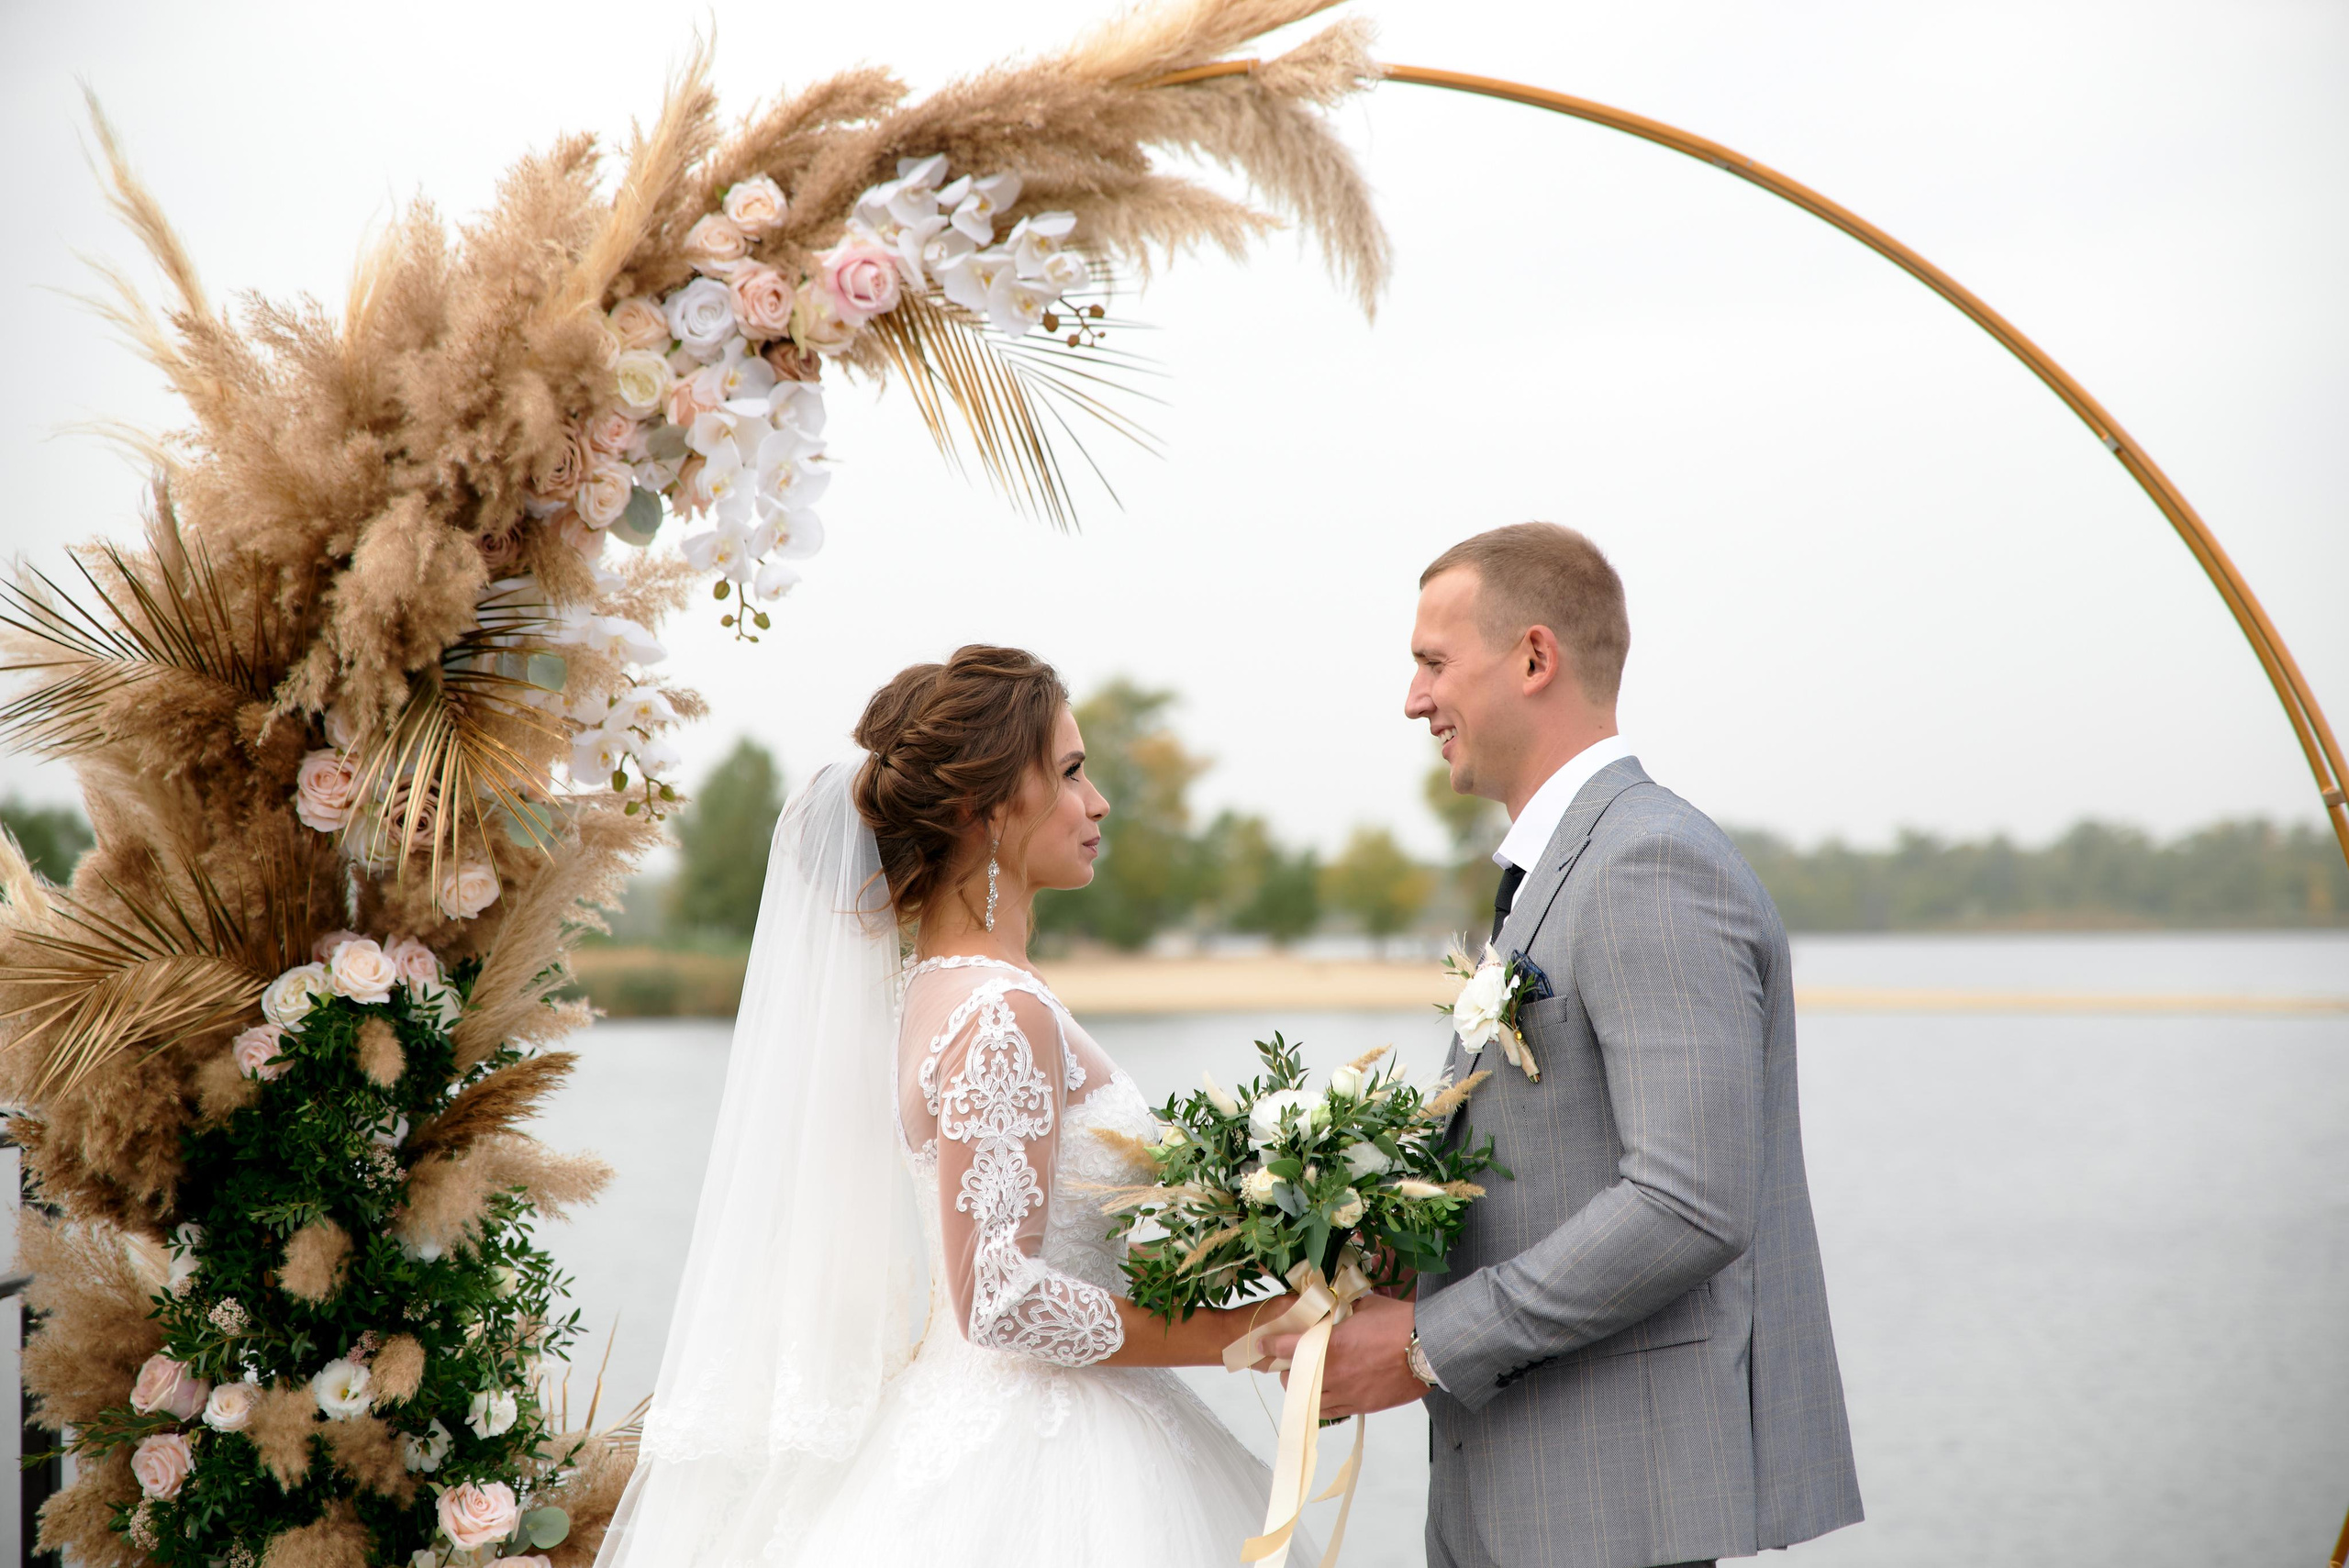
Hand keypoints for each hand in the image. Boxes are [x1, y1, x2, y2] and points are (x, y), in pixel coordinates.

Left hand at [1264, 1292, 1426, 1418]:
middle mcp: (1333, 1373)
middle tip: (1290, 1363)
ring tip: (1305, 1382)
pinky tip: (1326, 1395)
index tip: (1262, 1345)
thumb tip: (1337, 1305)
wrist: (1428, 1350)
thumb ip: (1345, 1309)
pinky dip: (1323, 1405)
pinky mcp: (1361, 1406)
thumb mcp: (1366, 1306)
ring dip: (1302, 1392)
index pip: (1287, 1348)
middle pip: (1293, 1382)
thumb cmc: (1399, 1324)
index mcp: (1330, 1345)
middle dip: (1287, 1372)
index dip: (1270, 1346)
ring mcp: (1347, 1393)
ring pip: (1309, 1402)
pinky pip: (1332, 1412)